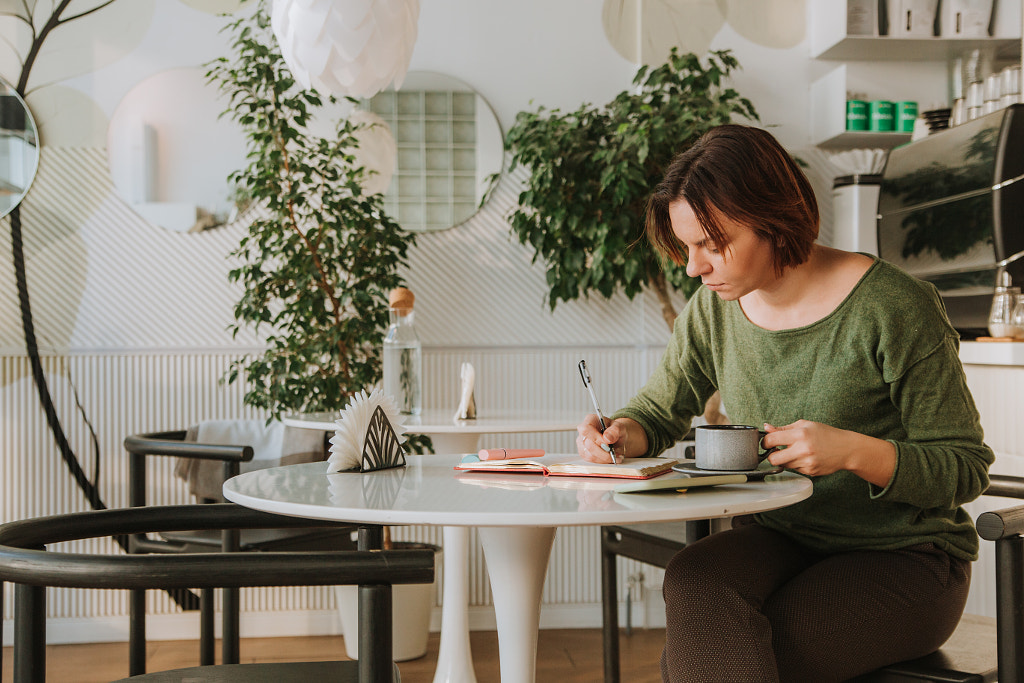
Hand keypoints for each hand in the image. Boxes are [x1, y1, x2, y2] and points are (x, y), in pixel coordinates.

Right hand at [575, 415, 646, 463]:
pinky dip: (603, 461)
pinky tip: (610, 458)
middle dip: (603, 451)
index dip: (596, 438)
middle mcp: (582, 431)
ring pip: (590, 455)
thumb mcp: (620, 427)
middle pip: (588, 444)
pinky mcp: (584, 453)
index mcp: (590, 420)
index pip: (586, 429)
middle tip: (614, 452)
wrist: (615, 437)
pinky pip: (592, 460)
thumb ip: (615, 431)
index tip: (608, 443)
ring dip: (604, 458)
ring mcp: (581, 443)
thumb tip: (607, 438)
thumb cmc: (615, 430)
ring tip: (615, 455)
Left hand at [762, 420, 894, 485]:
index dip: (765, 441)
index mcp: (800, 434)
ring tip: (796, 452)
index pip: (771, 440)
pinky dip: (796, 464)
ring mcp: (807, 462)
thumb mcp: (805, 425)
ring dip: (785, 459)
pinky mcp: (810, 471)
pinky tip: (806, 458)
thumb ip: (784, 428)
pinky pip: (795, 469)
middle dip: (771, 455)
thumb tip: (766, 427)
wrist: (846, 449)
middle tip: (776, 451)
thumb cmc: (825, 434)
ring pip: (784, 465)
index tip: (766, 442)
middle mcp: (803, 449)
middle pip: (773, 459)